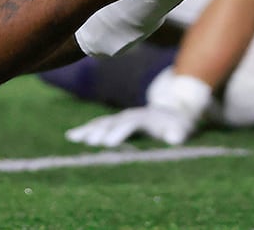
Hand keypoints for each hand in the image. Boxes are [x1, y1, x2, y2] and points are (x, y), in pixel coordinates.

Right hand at [64, 105, 196, 148]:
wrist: (171, 111)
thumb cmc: (177, 126)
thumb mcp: (182, 129)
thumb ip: (178, 133)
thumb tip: (175, 138)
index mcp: (144, 118)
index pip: (130, 124)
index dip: (120, 132)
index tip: (109, 142)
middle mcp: (129, 116)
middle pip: (112, 123)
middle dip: (100, 131)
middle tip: (87, 141)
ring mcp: (120, 118)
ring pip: (102, 123)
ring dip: (88, 130)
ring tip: (73, 138)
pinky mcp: (115, 122)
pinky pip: (98, 125)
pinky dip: (85, 129)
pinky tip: (71, 135)